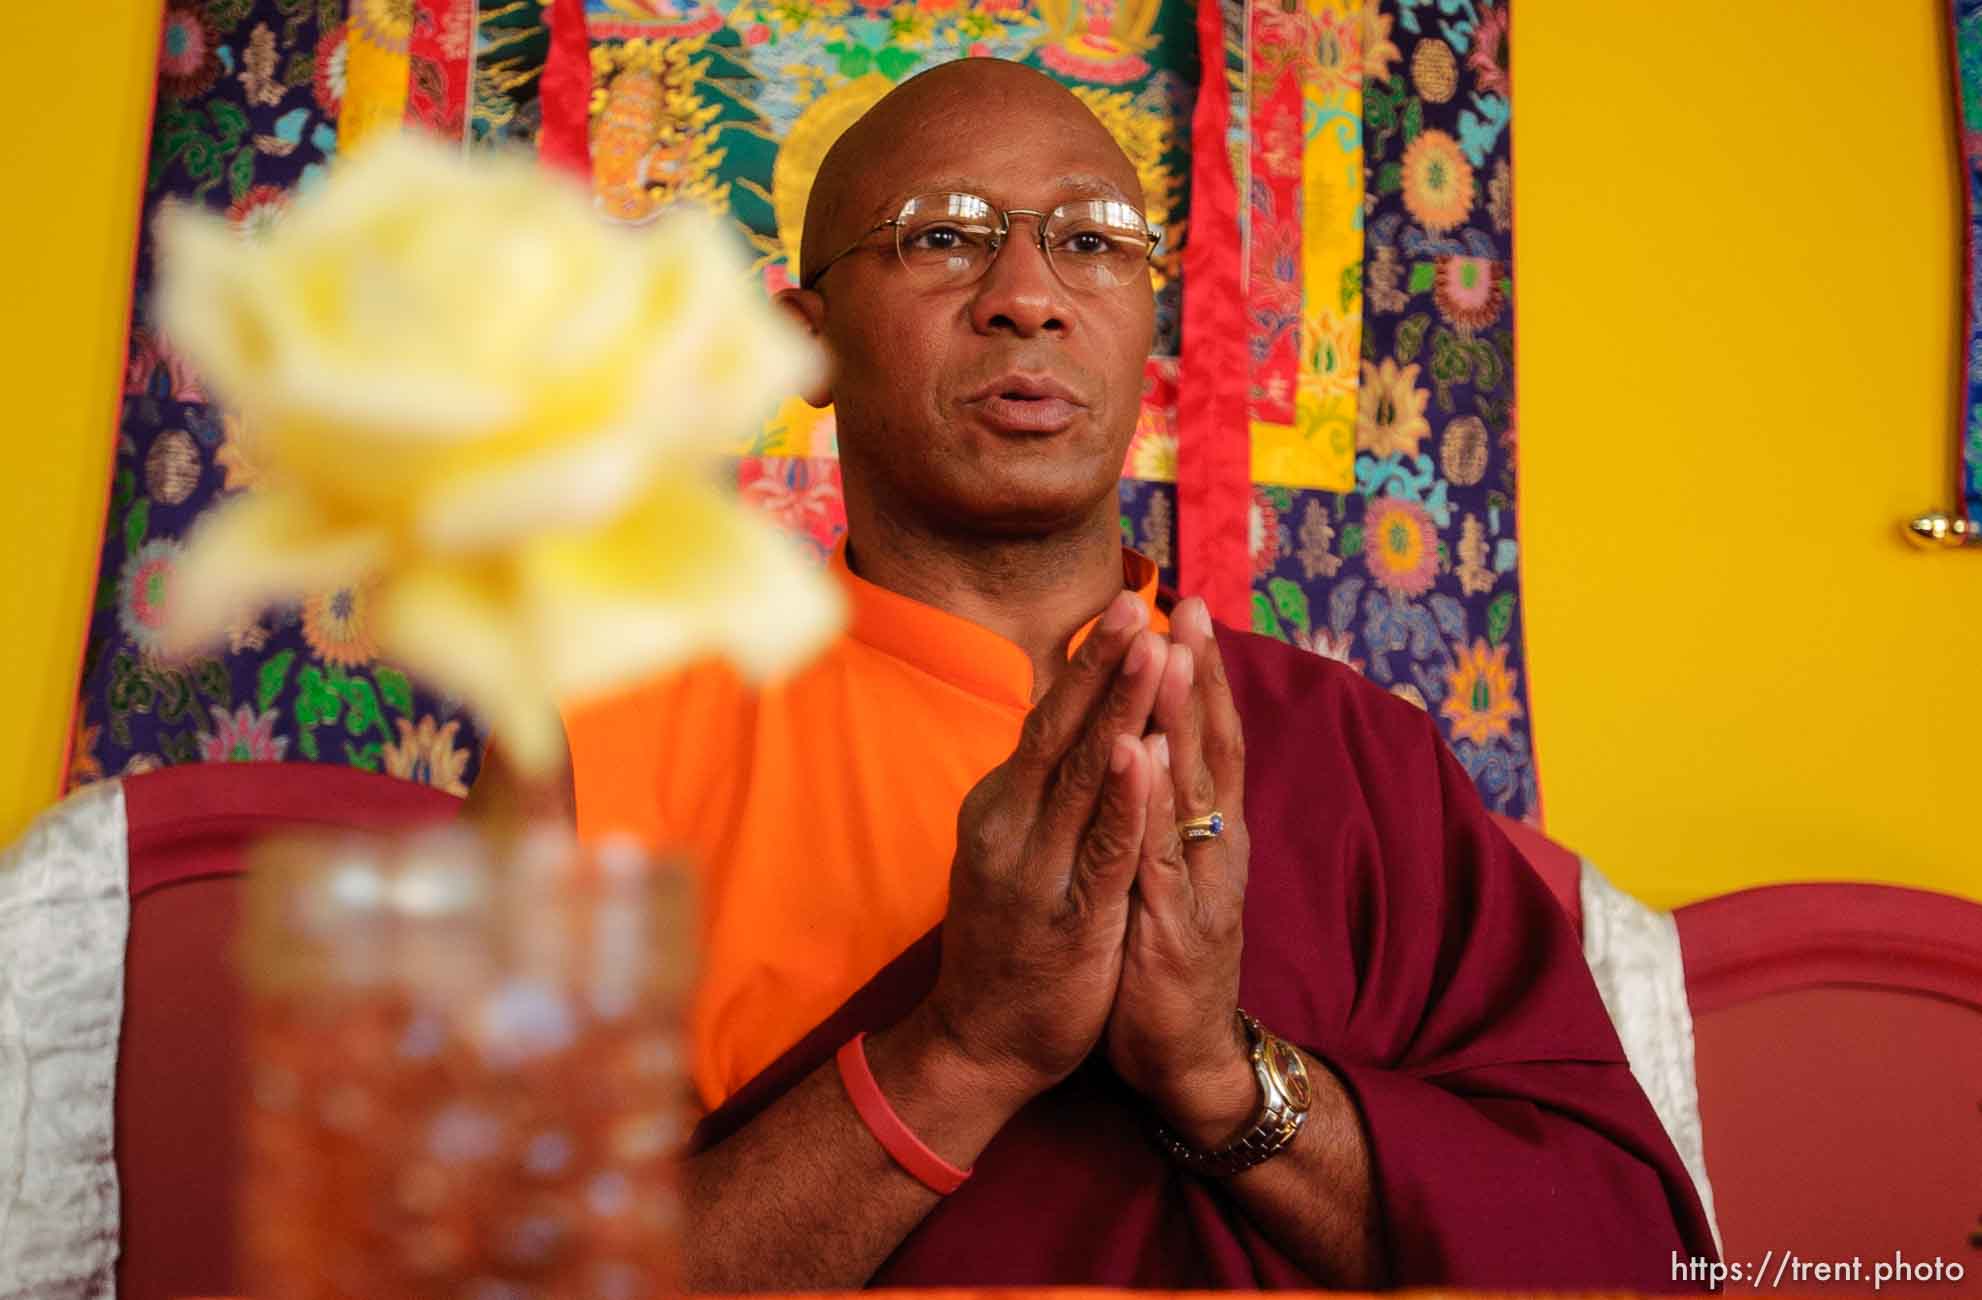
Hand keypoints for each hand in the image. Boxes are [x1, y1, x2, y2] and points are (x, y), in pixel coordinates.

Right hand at [917, 592, 1169, 1106]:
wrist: (978, 1042)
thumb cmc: (1004, 941)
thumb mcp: (1010, 851)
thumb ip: (1035, 793)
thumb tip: (1062, 728)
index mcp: (1003, 806)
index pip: (1051, 718)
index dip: (1090, 661)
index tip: (1127, 604)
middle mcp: (1011, 825)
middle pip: (1063, 729)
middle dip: (1105, 662)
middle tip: (1138, 599)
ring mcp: (1036, 869)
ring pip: (1085, 775)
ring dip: (1121, 708)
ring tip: (1151, 650)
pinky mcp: (1068, 916)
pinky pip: (1101, 847)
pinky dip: (1124, 797)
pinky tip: (1144, 751)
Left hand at [1105, 597, 1255, 1146]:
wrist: (1185, 1056)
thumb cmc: (1166, 953)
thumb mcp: (1167, 869)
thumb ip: (1164, 809)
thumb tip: (1149, 740)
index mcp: (1209, 829)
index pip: (1209, 735)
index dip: (1201, 674)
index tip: (1185, 606)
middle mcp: (1214, 847)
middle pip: (1210, 746)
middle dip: (1197, 675)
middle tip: (1187, 607)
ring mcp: (1198, 886)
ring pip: (1191, 792)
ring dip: (1180, 720)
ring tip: (1168, 654)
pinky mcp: (1172, 930)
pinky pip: (1158, 857)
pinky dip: (1151, 805)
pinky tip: (1141, 757)